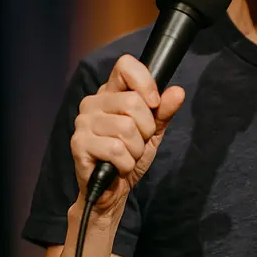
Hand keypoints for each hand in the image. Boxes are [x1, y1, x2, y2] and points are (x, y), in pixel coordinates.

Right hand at [70, 54, 185, 213]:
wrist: (111, 190)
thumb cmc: (129, 155)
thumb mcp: (153, 131)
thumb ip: (163, 111)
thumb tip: (177, 92)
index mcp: (111, 92)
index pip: (125, 65)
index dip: (145, 82)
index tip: (154, 103)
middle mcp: (93, 102)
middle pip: (133, 102)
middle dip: (146, 128)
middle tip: (138, 141)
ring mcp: (83, 122)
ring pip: (126, 128)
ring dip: (135, 149)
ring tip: (128, 155)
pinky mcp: (79, 144)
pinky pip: (115, 149)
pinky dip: (126, 162)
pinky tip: (118, 166)